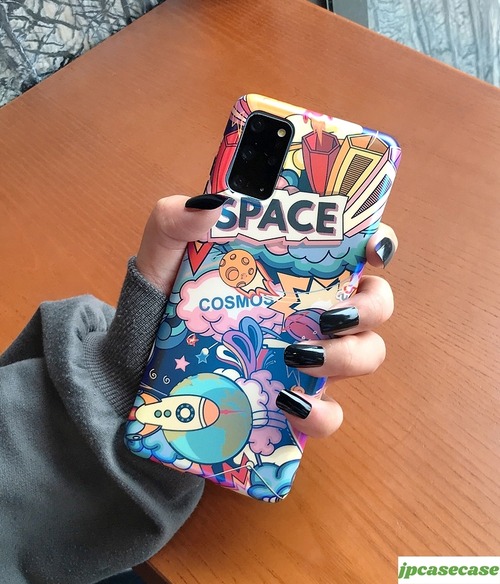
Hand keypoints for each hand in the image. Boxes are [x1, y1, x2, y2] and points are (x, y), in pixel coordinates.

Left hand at [136, 196, 397, 439]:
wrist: (140, 363)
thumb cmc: (163, 301)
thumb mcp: (164, 254)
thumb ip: (175, 219)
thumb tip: (213, 204)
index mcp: (294, 271)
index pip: (355, 251)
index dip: (379, 246)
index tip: (374, 250)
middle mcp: (312, 310)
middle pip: (375, 306)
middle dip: (368, 310)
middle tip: (328, 317)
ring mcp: (308, 358)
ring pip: (365, 356)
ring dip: (347, 358)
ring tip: (300, 358)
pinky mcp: (293, 402)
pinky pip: (330, 415)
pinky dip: (320, 414)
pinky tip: (287, 405)